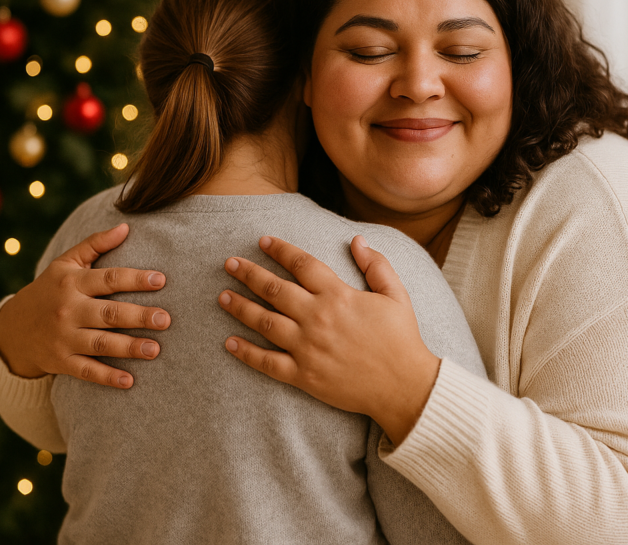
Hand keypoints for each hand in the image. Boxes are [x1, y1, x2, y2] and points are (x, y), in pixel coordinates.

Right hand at [0, 223, 168, 388]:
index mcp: (72, 282)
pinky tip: (129, 381)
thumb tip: (125, 226)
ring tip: (155, 349)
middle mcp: (68, 310)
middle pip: (109, 313)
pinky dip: (107, 377)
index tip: (161, 281)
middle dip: (139, 316)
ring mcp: (64, 337)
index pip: (109, 279)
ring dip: (129, 347)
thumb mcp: (65, 263)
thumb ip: (95, 244)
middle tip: (166, 319)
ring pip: (101, 343)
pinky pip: (87, 370)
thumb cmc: (50, 289)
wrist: (13, 328)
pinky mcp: (61, 361)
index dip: (135, 279)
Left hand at [219, 235, 440, 444]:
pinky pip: (268, 363)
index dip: (281, 250)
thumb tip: (357, 240)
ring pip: (265, 322)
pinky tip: (229, 342)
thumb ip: (376, 265)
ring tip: (223, 296)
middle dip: (249, 274)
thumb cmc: (402, 339)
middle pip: (275, 289)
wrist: (405, 386)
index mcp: (338, 296)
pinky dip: (246, 353)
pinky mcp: (304, 376)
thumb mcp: (396, 295)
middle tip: (230, 263)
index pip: (302, 264)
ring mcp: (308, 348)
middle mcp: (318, 318)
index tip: (263, 241)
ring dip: (241, 307)